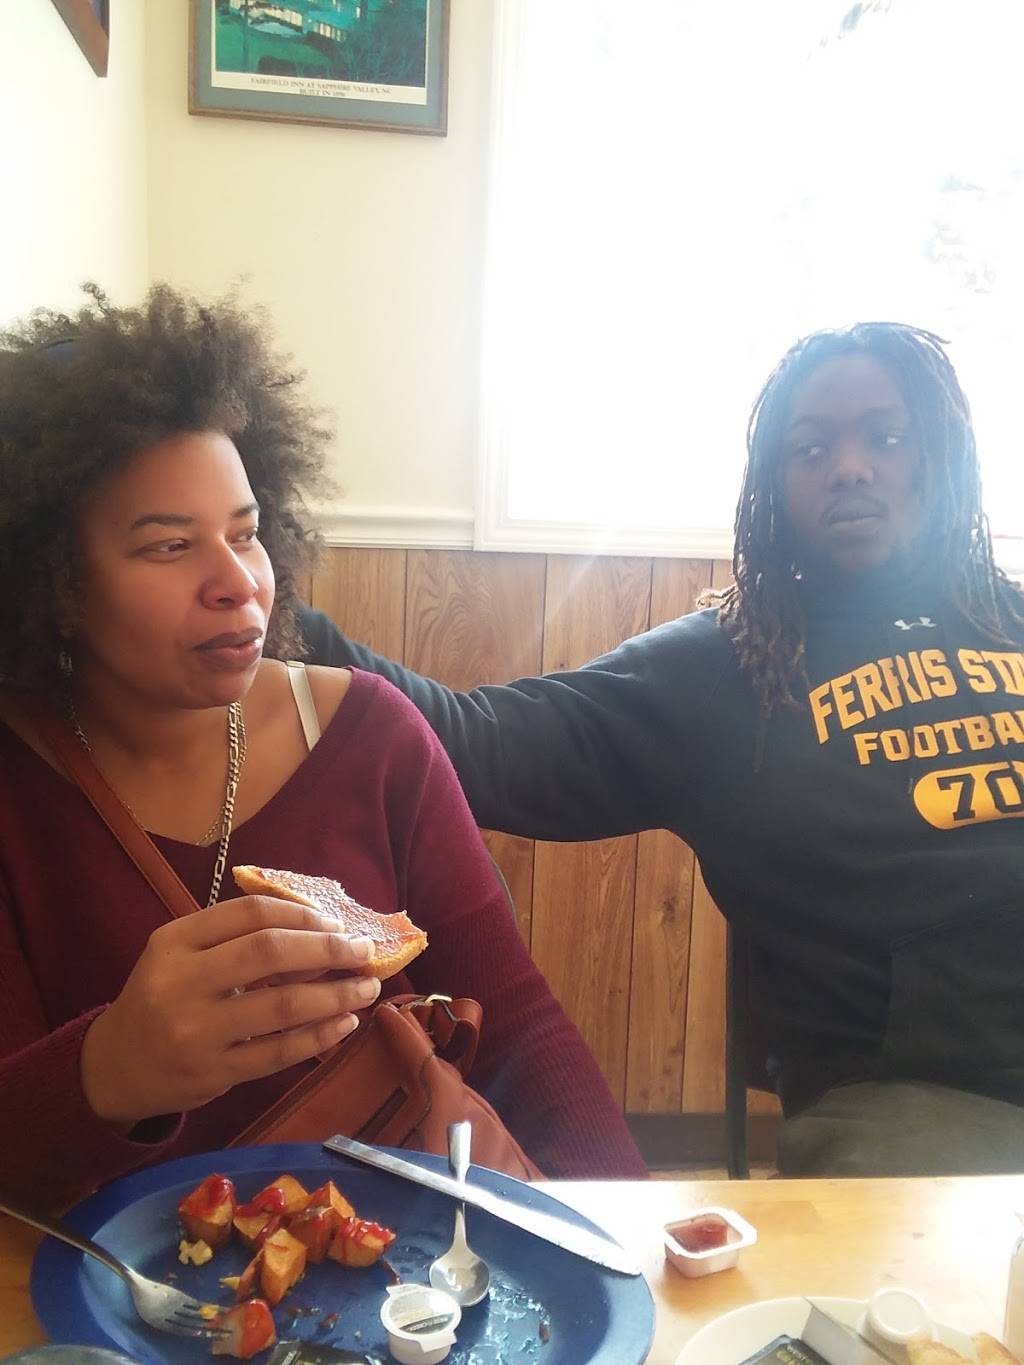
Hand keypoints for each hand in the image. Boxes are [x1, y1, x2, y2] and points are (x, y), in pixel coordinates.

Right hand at [79, 896, 381, 1126]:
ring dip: (336, 995)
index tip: (336, 923)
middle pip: (270, 952)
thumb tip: (324, 933)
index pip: (250, 914)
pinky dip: (319, 1036)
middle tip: (364, 951)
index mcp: (174, 941)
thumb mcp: (182, 956)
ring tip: (366, 988)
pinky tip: (344, 1024)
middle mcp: (181, 982)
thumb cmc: (163, 998)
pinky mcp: (214, 1073)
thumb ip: (238, 941)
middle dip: (328, 950)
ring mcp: (197, 1031)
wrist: (115, 1067)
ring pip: (283, 1005)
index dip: (302, 915)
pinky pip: (279, 1051)